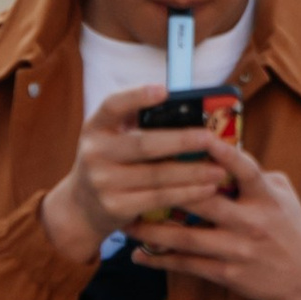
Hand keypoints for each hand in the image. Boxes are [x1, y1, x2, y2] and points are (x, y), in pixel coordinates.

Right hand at [42, 87, 234, 271]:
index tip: (164, 90)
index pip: (112, 105)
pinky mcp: (115, 207)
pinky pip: (158, 198)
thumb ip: (137, 122)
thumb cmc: (111, 163)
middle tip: (211, 139)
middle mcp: (95, 153)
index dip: (137, 96)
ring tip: (220, 169)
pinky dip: (186, 193)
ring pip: (157, 175)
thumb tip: (188, 108)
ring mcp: (103, 182)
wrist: (80, 209)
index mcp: (96, 127)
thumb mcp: (111, 139)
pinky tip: (207, 188)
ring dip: (193, 172)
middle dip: (182, 141)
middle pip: (144, 144)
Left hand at [130, 141, 300, 299]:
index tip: (198, 136)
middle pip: (204, 202)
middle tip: (138, 180)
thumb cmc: (292, 229)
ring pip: (187, 238)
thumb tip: (222, 154)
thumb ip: (254, 176)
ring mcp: (238, 249)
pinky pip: (188, 265)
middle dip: (169, 191)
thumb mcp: (282, 195)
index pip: (244, 169)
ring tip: (127, 222)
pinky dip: (161, 260)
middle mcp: (251, 222)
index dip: (222, 152)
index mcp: (267, 197)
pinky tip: (139, 255)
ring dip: (153, 231)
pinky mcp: (227, 273)